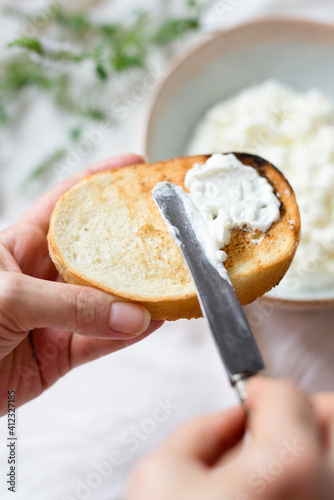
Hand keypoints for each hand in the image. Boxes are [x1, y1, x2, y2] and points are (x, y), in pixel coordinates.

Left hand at [0, 154, 162, 415]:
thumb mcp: (7, 296)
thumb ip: (70, 305)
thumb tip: (128, 314)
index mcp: (20, 246)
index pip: (66, 205)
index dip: (100, 182)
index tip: (135, 167)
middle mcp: (41, 277)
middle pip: (96, 254)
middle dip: (130, 241)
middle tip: (165, 228)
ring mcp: (52, 315)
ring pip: (104, 301)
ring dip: (136, 295)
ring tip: (167, 281)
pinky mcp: (58, 353)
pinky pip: (100, 341)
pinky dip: (127, 335)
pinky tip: (151, 322)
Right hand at [127, 377, 333, 499]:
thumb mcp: (161, 474)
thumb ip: (202, 429)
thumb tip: (233, 417)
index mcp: (286, 463)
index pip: (286, 393)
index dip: (256, 390)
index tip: (244, 400)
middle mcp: (326, 488)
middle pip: (330, 412)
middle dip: (301, 408)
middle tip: (269, 424)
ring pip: (333, 448)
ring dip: (308, 439)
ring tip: (272, 458)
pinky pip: (326, 479)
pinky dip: (308, 470)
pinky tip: (274, 487)